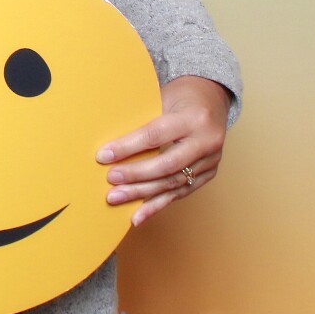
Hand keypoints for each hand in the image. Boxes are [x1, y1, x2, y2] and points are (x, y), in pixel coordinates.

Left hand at [97, 75, 231, 225]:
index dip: (127, 147)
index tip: (103, 155)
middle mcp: (207, 141)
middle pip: (167, 164)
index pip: (155, 135)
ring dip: (142, 194)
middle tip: (110, 179)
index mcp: (195, 118)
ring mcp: (211, 161)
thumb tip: (108, 141)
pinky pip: (180, 193)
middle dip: (135, 174)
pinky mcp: (209, 174)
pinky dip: (156, 205)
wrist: (212, 100)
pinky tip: (137, 216)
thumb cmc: (180, 97)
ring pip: (173, 183)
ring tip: (116, 198)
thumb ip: (143, 119)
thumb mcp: (163, 98)